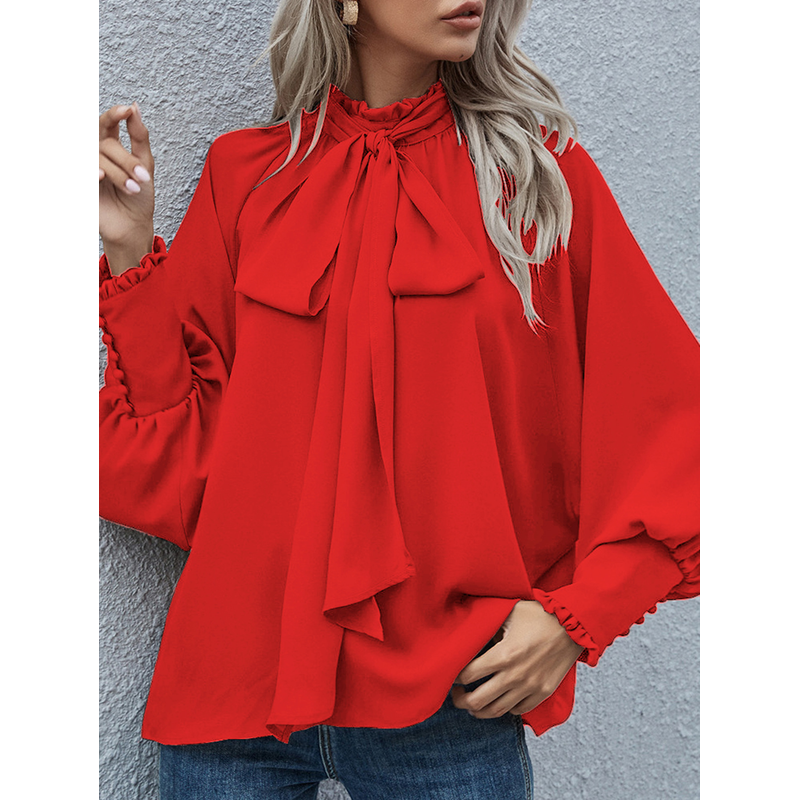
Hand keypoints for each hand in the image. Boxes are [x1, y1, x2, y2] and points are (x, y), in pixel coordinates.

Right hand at [99, 103, 154, 273]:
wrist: (133, 226)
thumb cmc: (139, 197)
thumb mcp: (145, 165)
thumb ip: (139, 137)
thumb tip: (134, 107)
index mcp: (111, 146)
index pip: (107, 122)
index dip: (114, 114)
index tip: (126, 111)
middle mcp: (99, 155)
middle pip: (105, 143)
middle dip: (125, 160)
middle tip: (142, 177)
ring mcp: (93, 169)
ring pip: (99, 157)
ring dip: (119, 173)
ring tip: (134, 189)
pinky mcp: (88, 184)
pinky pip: (91, 170)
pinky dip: (97, 170)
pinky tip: (102, 177)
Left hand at [450, 600, 583, 718]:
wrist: (573, 625)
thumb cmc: (538, 615)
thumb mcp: (508, 613)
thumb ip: (488, 624)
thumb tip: (468, 629)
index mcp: (503, 654)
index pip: (469, 674)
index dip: (455, 677)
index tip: (451, 675)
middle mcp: (515, 675)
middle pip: (478, 700)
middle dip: (461, 700)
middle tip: (455, 696)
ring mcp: (530, 687)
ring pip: (497, 710)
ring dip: (480, 710)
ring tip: (472, 705)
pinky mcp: (543, 692)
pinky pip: (518, 710)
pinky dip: (505, 709)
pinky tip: (498, 702)